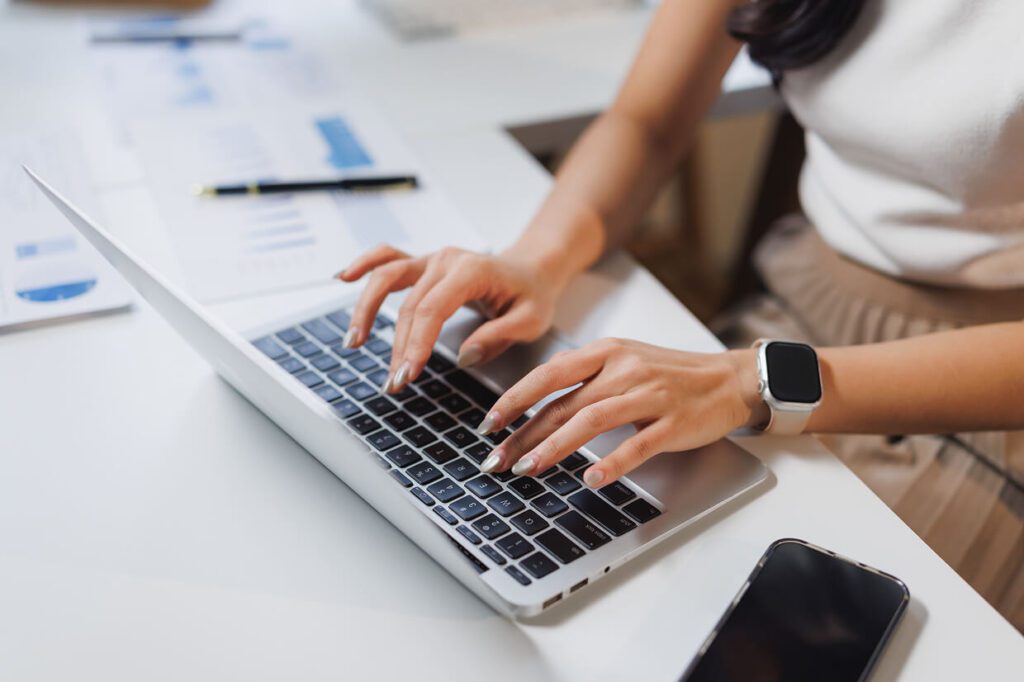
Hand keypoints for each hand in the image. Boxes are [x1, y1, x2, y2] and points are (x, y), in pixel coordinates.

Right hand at [337, 245, 570, 391]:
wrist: (533, 269)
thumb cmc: (532, 295)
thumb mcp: (531, 320)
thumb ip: (498, 337)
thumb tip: (464, 356)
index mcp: (472, 271)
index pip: (432, 310)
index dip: (415, 344)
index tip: (406, 375)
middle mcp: (446, 260)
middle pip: (409, 305)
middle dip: (397, 346)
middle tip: (393, 383)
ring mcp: (432, 259)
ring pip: (388, 279)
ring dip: (366, 309)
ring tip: (353, 343)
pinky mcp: (424, 263)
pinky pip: (388, 258)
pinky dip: (365, 265)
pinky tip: (343, 278)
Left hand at [476, 339, 766, 486]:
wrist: (729, 379)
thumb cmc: (670, 374)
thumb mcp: (624, 361)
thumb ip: (584, 377)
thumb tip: (536, 403)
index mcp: (606, 351)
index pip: (549, 374)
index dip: (515, 399)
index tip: (489, 423)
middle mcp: (623, 369)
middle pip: (563, 403)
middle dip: (524, 434)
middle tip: (497, 460)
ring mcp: (649, 395)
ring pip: (591, 420)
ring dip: (554, 447)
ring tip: (529, 469)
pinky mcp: (672, 423)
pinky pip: (636, 444)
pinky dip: (611, 462)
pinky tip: (590, 479)